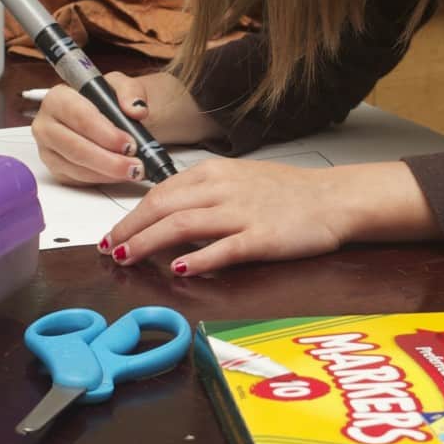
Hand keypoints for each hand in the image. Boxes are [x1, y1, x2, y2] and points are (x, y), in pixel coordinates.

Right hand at [33, 71, 219, 185]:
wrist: (137, 116)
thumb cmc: (131, 101)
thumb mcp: (136, 89)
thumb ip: (132, 91)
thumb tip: (133, 107)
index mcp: (63, 94)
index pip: (72, 111)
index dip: (98, 128)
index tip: (126, 141)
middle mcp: (49, 120)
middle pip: (69, 142)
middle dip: (103, 156)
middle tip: (132, 164)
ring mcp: (52, 146)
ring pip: (71, 163)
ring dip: (104, 171)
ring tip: (133, 172)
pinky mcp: (61, 166)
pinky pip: (75, 178)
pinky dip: (98, 179)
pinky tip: (119, 177)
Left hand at [99, 160, 440, 274]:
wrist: (334, 199)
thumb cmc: (289, 193)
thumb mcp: (240, 180)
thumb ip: (205, 194)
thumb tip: (168, 213)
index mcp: (216, 173)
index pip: (161, 193)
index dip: (132, 215)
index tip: (114, 233)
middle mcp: (224, 189)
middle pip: (163, 208)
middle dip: (130, 230)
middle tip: (109, 250)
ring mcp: (242, 213)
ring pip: (183, 225)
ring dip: (149, 242)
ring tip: (127, 258)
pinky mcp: (262, 237)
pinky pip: (224, 249)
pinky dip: (198, 259)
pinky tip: (178, 270)